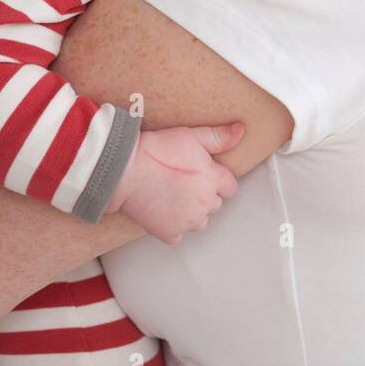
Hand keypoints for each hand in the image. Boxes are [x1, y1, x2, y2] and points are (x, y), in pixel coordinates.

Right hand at [105, 121, 244, 243]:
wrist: (124, 170)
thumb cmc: (156, 150)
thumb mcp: (190, 136)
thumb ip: (218, 137)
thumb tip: (240, 131)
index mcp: (212, 180)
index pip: (230, 187)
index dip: (219, 180)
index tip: (205, 175)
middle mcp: (204, 203)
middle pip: (215, 204)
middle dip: (206, 195)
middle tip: (185, 182)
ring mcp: (187, 221)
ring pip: (200, 221)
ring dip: (193, 212)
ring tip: (175, 195)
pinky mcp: (170, 233)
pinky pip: (179, 234)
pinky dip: (174, 226)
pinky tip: (164, 210)